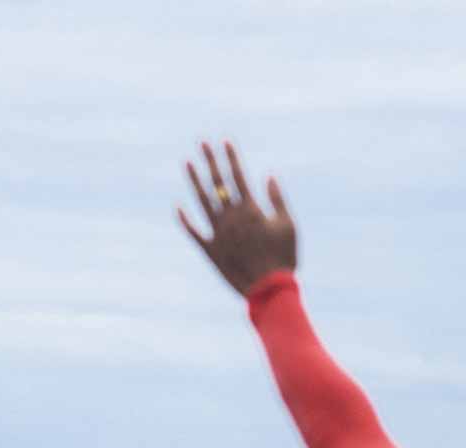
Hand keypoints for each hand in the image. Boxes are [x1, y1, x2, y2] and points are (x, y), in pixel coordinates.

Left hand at [177, 141, 296, 295]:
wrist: (269, 288)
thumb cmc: (283, 256)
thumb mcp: (288, 225)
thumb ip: (277, 199)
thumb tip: (269, 176)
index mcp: (250, 209)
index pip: (237, 176)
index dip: (230, 157)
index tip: (224, 141)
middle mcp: (231, 217)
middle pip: (217, 184)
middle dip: (210, 161)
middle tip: (202, 144)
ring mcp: (218, 233)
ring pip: (202, 202)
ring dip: (194, 181)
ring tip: (187, 164)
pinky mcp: (210, 250)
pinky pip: (193, 232)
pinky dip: (185, 220)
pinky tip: (178, 207)